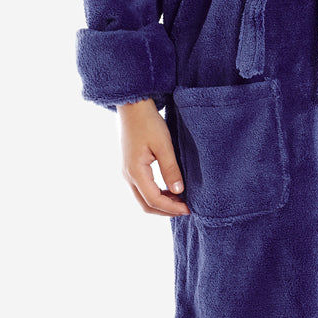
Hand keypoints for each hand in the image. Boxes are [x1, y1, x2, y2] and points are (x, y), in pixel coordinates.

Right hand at [117, 98, 191, 216]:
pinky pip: (143, 189)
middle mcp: (128, 175)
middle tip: (186, 209)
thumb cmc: (148, 122)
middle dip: (166, 211)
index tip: (189, 209)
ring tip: (181, 201)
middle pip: (146, 205)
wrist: (133, 107)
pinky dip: (157, 195)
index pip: (154, 200)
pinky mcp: (131, 168)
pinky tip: (171, 191)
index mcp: (135, 171)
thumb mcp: (164, 145)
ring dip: (162, 204)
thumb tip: (179, 191)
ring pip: (143, 199)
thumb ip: (171, 169)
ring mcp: (128, 172)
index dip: (172, 208)